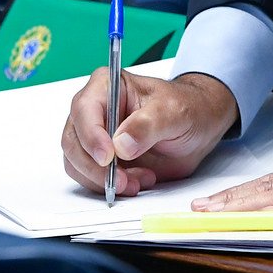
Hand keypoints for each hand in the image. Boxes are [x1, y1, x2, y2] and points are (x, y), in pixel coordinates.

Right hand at [60, 70, 237, 197]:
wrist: (198, 127)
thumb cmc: (187, 108)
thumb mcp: (175, 111)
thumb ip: (148, 124)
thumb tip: (120, 144)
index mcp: (107, 85)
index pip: (84, 110)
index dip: (91, 136)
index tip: (108, 158)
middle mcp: (94, 109)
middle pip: (74, 141)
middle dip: (96, 167)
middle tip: (124, 181)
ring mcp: (94, 135)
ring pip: (76, 163)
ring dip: (103, 180)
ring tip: (138, 181)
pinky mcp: (100, 159)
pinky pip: (89, 178)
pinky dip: (109, 187)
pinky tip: (136, 182)